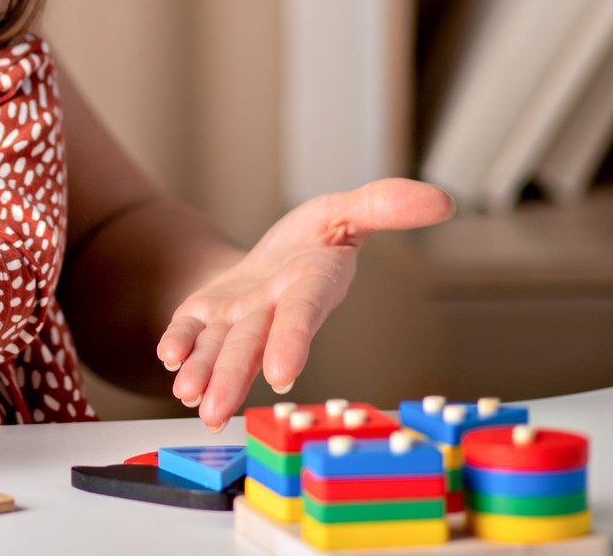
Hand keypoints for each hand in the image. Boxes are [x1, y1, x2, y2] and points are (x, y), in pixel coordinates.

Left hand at [156, 178, 453, 429]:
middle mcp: (272, 310)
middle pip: (251, 345)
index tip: (281, 374)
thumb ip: (382, 206)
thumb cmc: (313, 242)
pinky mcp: (206, 314)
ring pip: (219, 349)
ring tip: (190, 400)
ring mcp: (238, 317)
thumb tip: (441, 199)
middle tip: (217, 413)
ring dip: (204, 376)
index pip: (302, 316)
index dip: (293, 342)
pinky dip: (180, 343)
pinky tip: (170, 358)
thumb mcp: (345, 212)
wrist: (272, 259)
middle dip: (233, 377)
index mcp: (310, 285)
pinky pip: (191, 330)